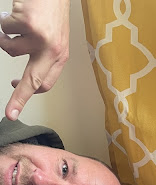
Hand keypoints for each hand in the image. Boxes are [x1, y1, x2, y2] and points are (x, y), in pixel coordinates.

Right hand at [1, 0, 69, 120]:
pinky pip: (5, 28)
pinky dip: (4, 20)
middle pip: (34, 82)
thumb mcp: (54, 36)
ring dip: (5, 36)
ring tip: (13, 22)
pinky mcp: (29, 24)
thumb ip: (43, 56)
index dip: (30, 93)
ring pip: (10, 49)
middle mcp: (53, 50)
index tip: (18, 101)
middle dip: (19, 99)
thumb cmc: (50, 8)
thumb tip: (25, 78)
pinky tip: (15, 12)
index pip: (45, 83)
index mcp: (59, 55)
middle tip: (10, 113)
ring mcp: (41, 38)